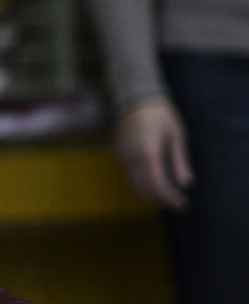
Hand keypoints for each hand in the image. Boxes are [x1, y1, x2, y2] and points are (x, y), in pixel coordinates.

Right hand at [114, 95, 193, 211]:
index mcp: (148, 154)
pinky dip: (139, 183)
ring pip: (133, 183)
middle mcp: (132, 157)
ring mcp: (122, 155)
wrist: (136, 98)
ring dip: (149, 194)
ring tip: (165, 198)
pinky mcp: (118, 152)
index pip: (158, 185)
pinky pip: (127, 174)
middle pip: (144, 188)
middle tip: (177, 205)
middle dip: (161, 199)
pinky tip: (151, 183)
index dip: (170, 198)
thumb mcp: (176, 136)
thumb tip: (186, 184)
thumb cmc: (161, 115)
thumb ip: (180, 161)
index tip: (183, 205)